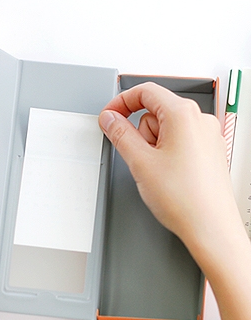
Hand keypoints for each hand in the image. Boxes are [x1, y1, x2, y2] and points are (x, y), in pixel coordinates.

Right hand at [98, 82, 238, 258]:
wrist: (210, 228)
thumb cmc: (185, 198)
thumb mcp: (140, 162)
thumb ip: (120, 134)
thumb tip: (110, 119)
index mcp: (183, 115)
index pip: (146, 92)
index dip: (121, 102)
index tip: (109, 116)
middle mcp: (199, 120)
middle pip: (154, 112)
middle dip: (140, 133)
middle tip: (141, 159)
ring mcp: (205, 136)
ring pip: (164, 129)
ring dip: (152, 146)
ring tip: (157, 171)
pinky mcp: (206, 151)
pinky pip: (177, 141)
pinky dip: (165, 153)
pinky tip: (166, 174)